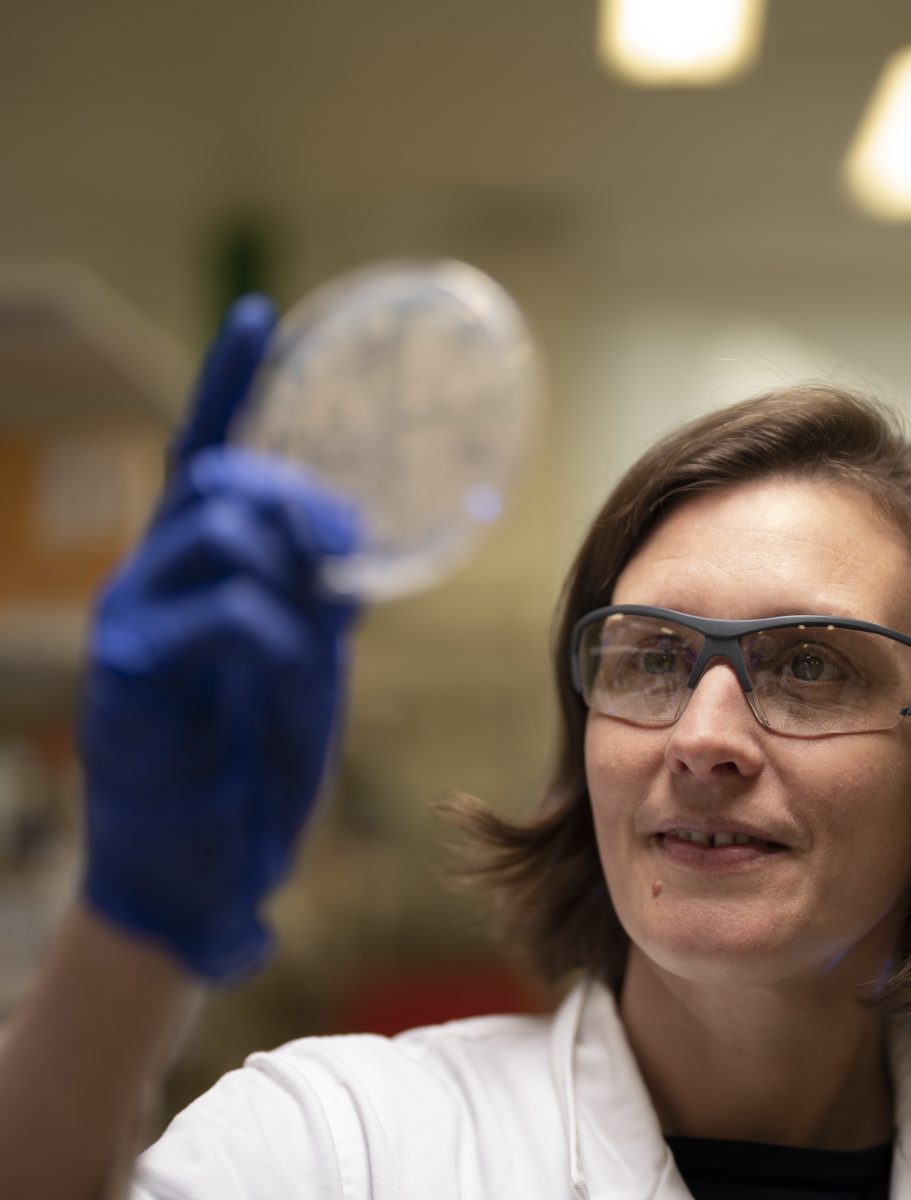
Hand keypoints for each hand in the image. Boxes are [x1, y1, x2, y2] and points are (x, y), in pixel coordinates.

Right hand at [79, 296, 361, 980]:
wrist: (200, 874)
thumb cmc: (246, 763)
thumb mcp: (303, 663)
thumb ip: (318, 595)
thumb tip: (356, 533)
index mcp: (197, 573)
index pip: (205, 456)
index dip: (230, 386)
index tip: (262, 316)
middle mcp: (152, 583)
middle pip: (214, 481)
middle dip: (290, 495)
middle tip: (342, 543)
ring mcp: (133, 627)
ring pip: (210, 528)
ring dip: (282, 556)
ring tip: (314, 612)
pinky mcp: (127, 682)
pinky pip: (209, 613)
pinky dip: (266, 623)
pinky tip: (289, 653)